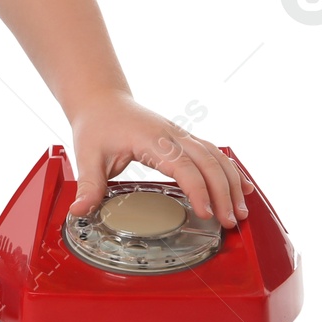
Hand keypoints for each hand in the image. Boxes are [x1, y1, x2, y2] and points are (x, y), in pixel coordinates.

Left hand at [66, 90, 255, 226]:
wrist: (101, 98)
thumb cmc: (97, 124)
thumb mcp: (88, 155)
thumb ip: (88, 185)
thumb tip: (78, 211)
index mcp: (151, 138)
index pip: (183, 165)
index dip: (197, 190)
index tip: (206, 214)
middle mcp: (171, 135)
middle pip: (208, 162)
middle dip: (223, 193)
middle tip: (230, 222)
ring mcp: (180, 135)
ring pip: (216, 157)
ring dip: (232, 183)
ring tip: (241, 212)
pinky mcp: (183, 139)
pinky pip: (214, 153)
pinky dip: (230, 170)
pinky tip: (243, 188)